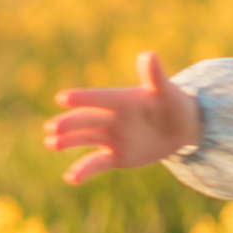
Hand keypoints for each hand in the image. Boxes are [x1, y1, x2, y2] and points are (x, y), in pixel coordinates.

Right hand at [44, 51, 201, 184]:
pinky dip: (83, 170)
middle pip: (87, 120)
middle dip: (70, 123)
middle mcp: (112, 118)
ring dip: (68, 141)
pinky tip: (70, 178)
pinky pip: (96, 163)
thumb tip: (149, 54)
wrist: (180, 129)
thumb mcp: (167, 92)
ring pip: (86, 139)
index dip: (84, 98)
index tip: (62, 98)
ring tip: (52, 144)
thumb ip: (155, 76)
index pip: (100, 98)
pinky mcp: (115, 157)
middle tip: (52, 128)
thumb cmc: (173, 104)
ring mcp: (112, 137)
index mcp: (122, 100)